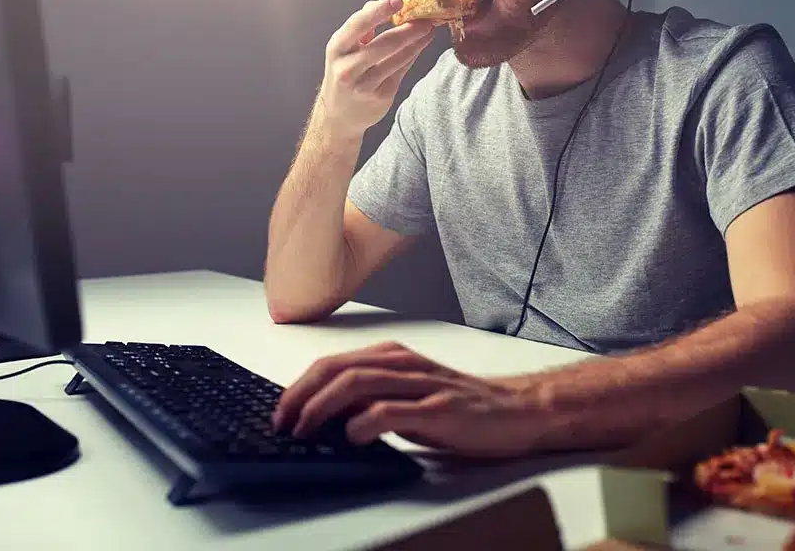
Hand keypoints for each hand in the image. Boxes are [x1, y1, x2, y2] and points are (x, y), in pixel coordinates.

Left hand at [271, 341, 549, 457]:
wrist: (514, 410)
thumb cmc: (459, 406)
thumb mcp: (408, 397)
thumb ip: (372, 399)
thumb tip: (324, 415)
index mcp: (392, 358)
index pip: (333, 364)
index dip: (300, 386)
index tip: (280, 411)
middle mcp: (403, 364)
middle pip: (337, 369)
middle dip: (301, 395)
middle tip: (282, 422)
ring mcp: (421, 384)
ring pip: (357, 383)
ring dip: (322, 408)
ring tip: (305, 430)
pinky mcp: (439, 409)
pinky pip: (391, 410)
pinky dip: (363, 423)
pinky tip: (352, 436)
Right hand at [316, 0, 434, 139]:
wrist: (340, 115)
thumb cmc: (345, 73)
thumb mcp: (344, 48)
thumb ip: (362, 27)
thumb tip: (381, 4)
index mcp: (337, 48)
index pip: (358, 25)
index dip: (379, 11)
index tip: (398, 0)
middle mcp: (347, 67)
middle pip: (384, 44)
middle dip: (409, 29)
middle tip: (426, 17)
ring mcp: (364, 84)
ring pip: (397, 58)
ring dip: (417, 41)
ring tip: (429, 28)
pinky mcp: (381, 96)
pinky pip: (402, 70)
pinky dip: (414, 54)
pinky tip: (422, 44)